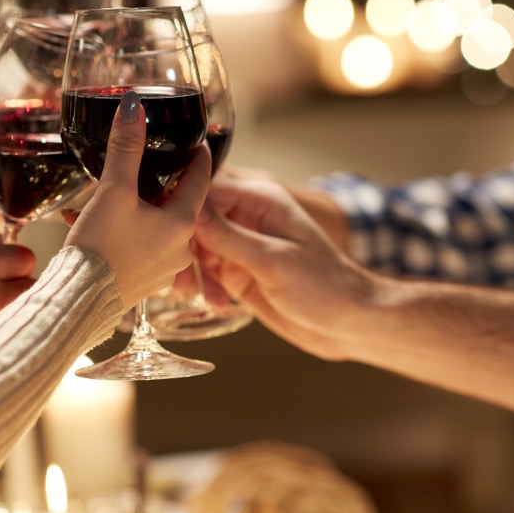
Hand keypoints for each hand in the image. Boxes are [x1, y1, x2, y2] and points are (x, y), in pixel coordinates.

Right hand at [64, 91, 210, 307]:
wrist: (77, 301)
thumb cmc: (100, 248)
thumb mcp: (114, 191)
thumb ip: (126, 148)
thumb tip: (133, 107)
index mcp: (182, 224)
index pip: (201, 180)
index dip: (198, 156)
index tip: (197, 141)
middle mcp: (179, 249)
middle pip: (177, 203)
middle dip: (159, 183)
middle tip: (147, 162)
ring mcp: (161, 269)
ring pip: (154, 225)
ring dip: (134, 208)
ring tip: (107, 193)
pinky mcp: (141, 282)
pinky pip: (137, 246)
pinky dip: (121, 230)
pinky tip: (89, 221)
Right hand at [194, 173, 371, 359]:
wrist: (347, 323)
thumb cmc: (325, 285)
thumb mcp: (273, 260)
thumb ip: (228, 236)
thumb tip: (191, 212)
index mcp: (259, 200)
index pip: (206, 190)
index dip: (183, 209)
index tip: (166, 232)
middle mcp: (247, 217)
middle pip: (195, 219)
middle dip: (183, 246)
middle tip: (178, 274)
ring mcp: (241, 244)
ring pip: (196, 247)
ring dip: (191, 270)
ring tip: (194, 294)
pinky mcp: (238, 270)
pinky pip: (206, 271)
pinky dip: (203, 286)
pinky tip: (216, 302)